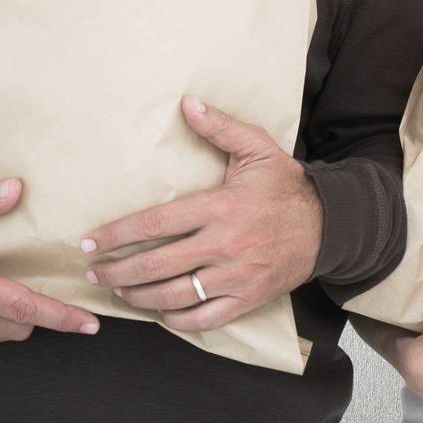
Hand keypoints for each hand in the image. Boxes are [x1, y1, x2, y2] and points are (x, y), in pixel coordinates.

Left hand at [83, 95, 322, 330]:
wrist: (330, 225)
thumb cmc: (287, 186)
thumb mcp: (257, 148)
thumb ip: (220, 127)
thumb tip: (187, 103)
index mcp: (219, 207)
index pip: (155, 224)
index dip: (117, 234)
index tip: (91, 240)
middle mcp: (223, 245)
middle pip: (156, 265)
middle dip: (117, 270)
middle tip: (94, 270)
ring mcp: (235, 276)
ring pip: (173, 295)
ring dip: (138, 295)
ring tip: (118, 290)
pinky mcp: (246, 299)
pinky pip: (203, 319)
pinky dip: (176, 319)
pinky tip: (159, 312)